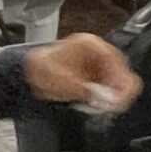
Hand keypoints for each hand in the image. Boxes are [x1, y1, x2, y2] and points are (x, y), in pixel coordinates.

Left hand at [24, 35, 141, 114]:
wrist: (27, 73)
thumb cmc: (39, 69)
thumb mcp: (59, 80)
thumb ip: (84, 89)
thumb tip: (104, 98)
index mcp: (90, 44)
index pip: (116, 61)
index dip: (119, 82)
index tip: (116, 100)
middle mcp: (98, 52)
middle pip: (122, 73)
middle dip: (116, 92)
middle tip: (106, 107)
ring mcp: (99, 64)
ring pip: (119, 84)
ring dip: (110, 97)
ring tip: (95, 105)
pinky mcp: (98, 76)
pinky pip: (111, 89)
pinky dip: (105, 99)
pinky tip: (93, 103)